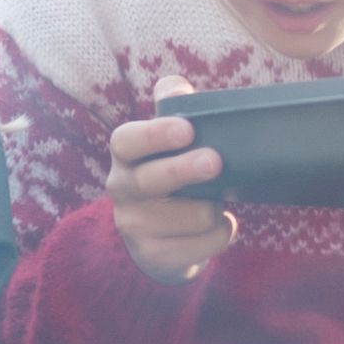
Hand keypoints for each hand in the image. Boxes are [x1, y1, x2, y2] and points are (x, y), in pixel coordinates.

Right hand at [107, 75, 236, 282]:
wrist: (158, 241)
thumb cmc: (170, 177)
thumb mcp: (168, 141)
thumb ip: (173, 106)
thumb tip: (177, 86)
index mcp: (126, 155)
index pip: (127, 141)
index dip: (156, 134)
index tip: (187, 129)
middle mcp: (122, 190)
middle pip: (152, 180)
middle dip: (186, 170)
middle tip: (215, 162)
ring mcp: (135, 227)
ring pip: (192, 215)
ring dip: (216, 208)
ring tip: (216, 202)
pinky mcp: (154, 257)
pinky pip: (205, 244)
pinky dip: (221, 233)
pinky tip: (216, 226)